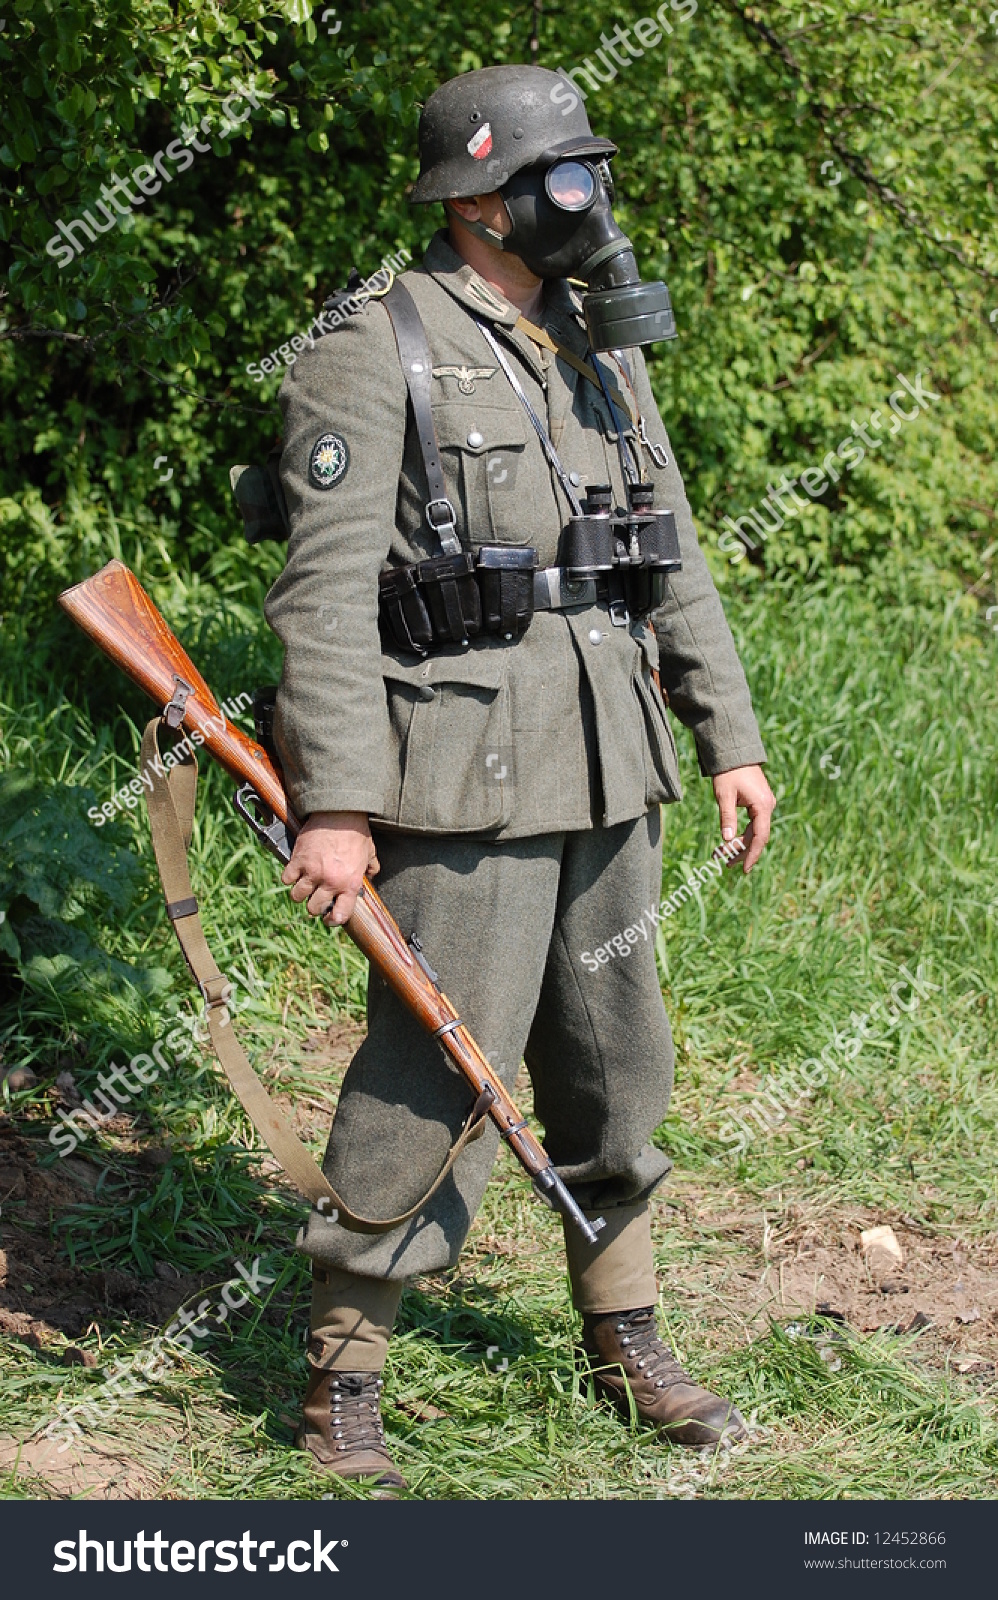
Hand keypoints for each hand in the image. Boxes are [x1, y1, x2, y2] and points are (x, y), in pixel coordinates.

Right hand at [281, 811, 378, 925]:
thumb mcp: (370, 853)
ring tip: (305, 886)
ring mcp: (312, 872)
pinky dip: (289, 878)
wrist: (340, 813)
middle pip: (314, 909)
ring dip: (300, 894)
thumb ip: (371, 869)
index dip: (334, 919)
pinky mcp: (298, 860)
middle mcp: (330, 882)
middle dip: (315, 906)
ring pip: (297, 897)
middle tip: (317, 897)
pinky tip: (296, 873)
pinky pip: (286, 879)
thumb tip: (370, 877)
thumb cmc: (356, 833)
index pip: (340, 915)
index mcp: (350, 884)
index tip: (331, 917)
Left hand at [712, 765, 775, 873]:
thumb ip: (727, 818)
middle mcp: (768, 806)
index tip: (743, 869)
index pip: (760, 837)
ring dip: (739, 843)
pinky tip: (730, 841)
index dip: (751, 854)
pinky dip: (742, 833)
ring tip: (721, 854)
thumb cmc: (728, 773)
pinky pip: (754, 823)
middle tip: (724, 863)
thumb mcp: (724, 796)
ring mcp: (765, 804)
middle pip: (757, 837)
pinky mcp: (760, 802)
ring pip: (755, 831)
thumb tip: (727, 840)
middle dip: (741, 851)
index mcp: (762, 806)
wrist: (735, 751)